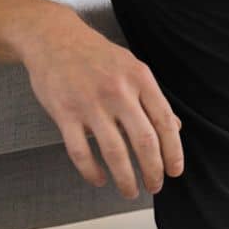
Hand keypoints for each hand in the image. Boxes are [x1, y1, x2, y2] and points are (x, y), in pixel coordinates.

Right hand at [23, 18, 183, 199]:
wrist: (53, 37)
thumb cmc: (96, 55)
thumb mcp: (131, 67)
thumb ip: (151, 98)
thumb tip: (175, 128)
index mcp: (140, 78)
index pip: (164, 121)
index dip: (173, 151)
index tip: (175, 171)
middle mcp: (118, 91)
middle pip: (144, 141)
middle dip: (153, 170)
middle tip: (155, 187)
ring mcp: (90, 103)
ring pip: (114, 152)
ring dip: (125, 178)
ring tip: (130, 191)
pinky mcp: (64, 113)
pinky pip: (81, 152)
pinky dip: (92, 172)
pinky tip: (100, 179)